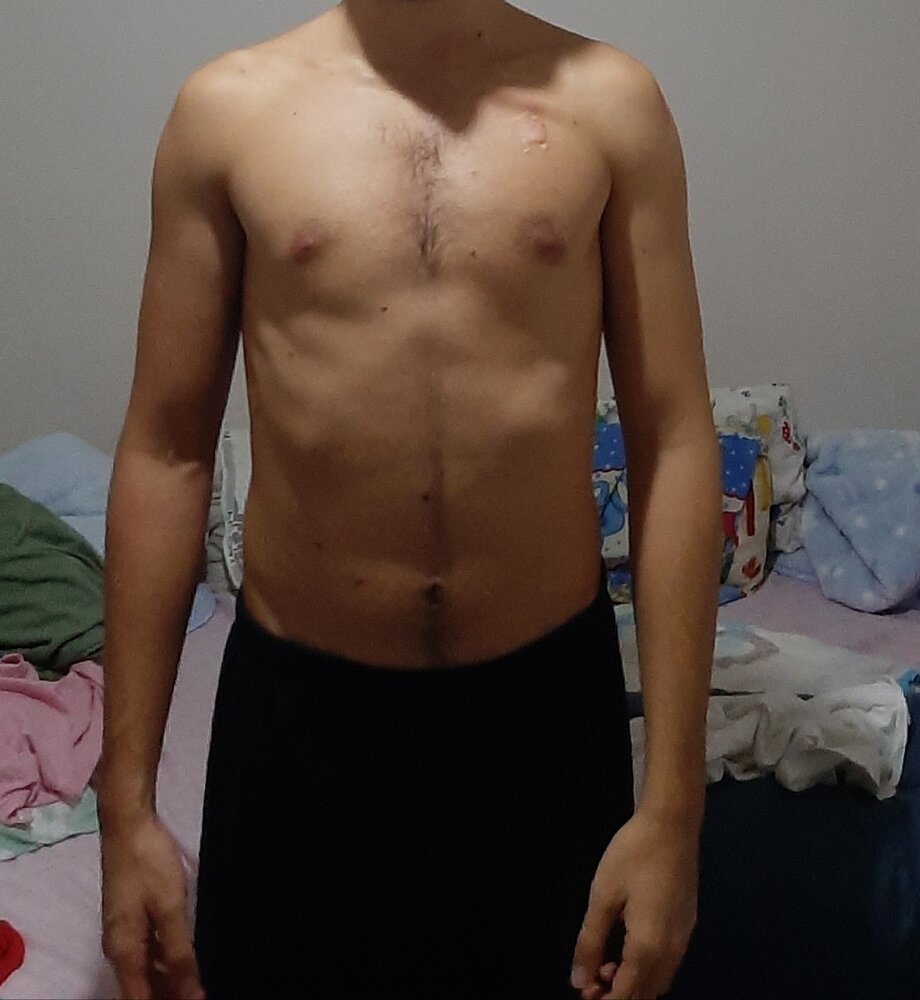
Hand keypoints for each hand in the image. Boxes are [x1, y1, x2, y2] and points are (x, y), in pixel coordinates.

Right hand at [100, 810, 204, 999]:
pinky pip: (145, 954)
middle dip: (169, 997)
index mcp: (125, 952)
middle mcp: (118, 949)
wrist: (128, 826)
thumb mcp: (170, 908)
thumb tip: (190, 995)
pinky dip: (163, 964)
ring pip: (144, 973)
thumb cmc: (148, 864)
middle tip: (200, 994)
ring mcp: (122, 934)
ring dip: (167, 984)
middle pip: (141, 990)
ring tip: (197, 986)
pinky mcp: (129, 919)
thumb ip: (179, 953)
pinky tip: (184, 961)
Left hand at [570, 808, 698, 998]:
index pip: (628, 994)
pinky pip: (668, 964)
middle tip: (589, 981)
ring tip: (604, 967)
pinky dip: (648, 969)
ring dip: (634, 984)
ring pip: (660, 981)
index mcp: (649, 945)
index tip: (584, 994)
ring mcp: (684, 938)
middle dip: (619, 995)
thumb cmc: (634, 853)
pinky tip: (627, 951)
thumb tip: (578, 980)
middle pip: (647, 994)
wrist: (673, 824)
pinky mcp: (687, 925)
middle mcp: (672, 950)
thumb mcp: (603, 895)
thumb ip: (590, 941)